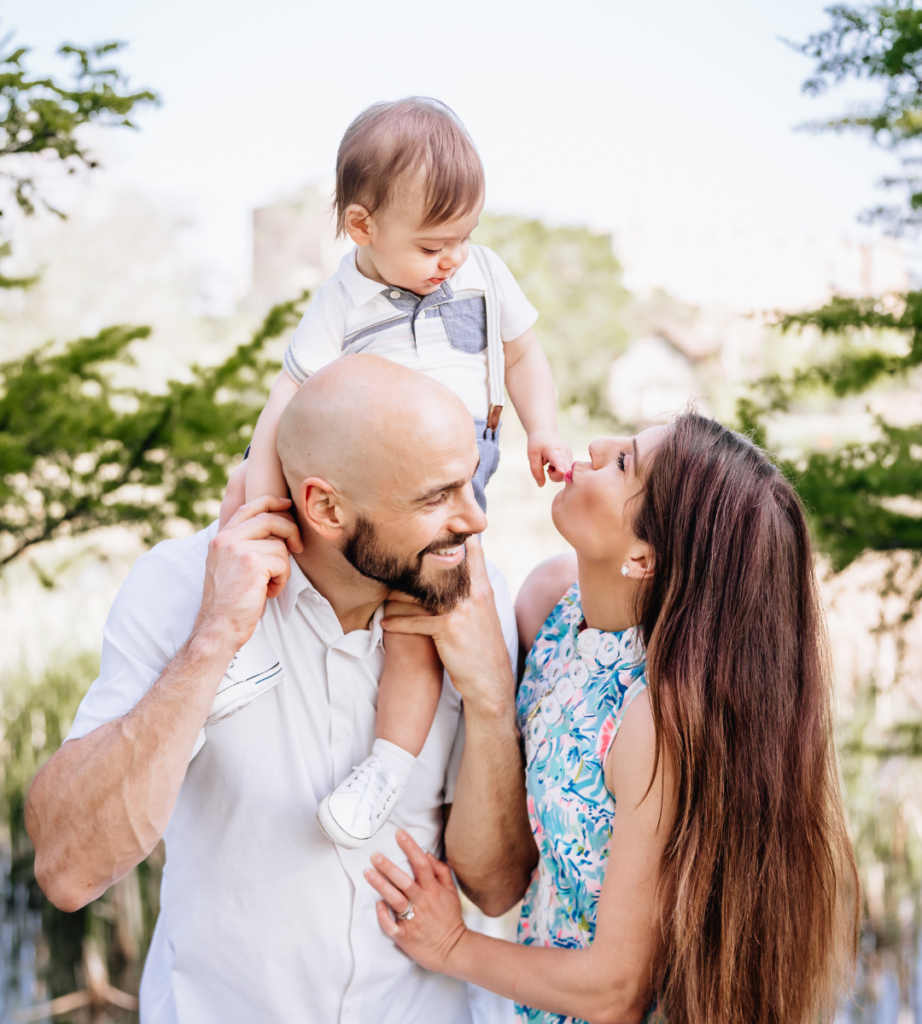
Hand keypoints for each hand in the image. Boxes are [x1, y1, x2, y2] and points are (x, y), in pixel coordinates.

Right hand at [195, 495, 302, 651]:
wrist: (219, 627)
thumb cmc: (230, 602)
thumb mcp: (230, 567)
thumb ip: (244, 546)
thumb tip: (277, 532)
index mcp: (220, 539)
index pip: (248, 508)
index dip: (271, 501)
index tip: (287, 504)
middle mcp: (226, 540)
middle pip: (270, 519)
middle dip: (290, 531)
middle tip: (298, 548)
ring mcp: (237, 549)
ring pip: (280, 546)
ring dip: (282, 568)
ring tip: (268, 586)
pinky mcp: (252, 563)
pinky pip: (282, 563)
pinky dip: (281, 580)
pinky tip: (267, 593)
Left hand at [364, 830, 467, 974]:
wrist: (453, 950)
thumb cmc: (449, 918)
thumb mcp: (451, 892)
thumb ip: (441, 871)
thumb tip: (427, 854)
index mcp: (433, 891)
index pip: (422, 864)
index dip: (411, 848)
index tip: (400, 834)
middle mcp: (422, 903)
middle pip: (404, 881)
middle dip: (389, 867)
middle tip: (375, 855)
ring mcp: (413, 920)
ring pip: (395, 899)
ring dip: (381, 885)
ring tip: (368, 873)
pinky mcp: (405, 936)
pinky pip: (391, 925)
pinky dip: (383, 915)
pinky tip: (377, 905)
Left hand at [381, 536, 513, 713]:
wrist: (490, 680)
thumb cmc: (482, 646)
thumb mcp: (484, 613)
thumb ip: (472, 589)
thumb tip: (458, 570)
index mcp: (482, 587)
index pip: (472, 549)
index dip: (454, 535)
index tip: (430, 530)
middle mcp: (473, 593)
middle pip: (440, 564)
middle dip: (415, 560)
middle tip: (393, 556)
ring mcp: (461, 609)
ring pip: (421, 591)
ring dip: (398, 593)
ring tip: (383, 592)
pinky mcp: (448, 628)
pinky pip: (415, 621)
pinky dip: (397, 622)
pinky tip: (385, 623)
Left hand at [527, 429, 572, 485]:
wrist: (545, 431)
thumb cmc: (538, 442)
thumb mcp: (532, 455)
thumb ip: (536, 471)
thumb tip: (541, 485)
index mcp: (555, 451)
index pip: (559, 461)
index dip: (560, 468)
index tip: (561, 472)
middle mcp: (566, 454)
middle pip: (564, 474)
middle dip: (554, 476)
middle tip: (547, 467)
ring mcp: (570, 457)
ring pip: (565, 475)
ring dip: (556, 474)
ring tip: (549, 464)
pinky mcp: (571, 460)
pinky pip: (566, 472)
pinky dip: (558, 472)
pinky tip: (554, 464)